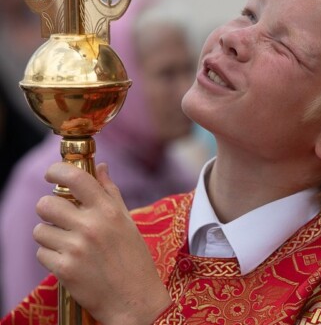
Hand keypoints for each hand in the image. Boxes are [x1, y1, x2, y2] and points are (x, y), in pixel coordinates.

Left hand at [34, 162, 171, 324]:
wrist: (135, 300)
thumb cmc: (133, 258)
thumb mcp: (127, 221)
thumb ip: (111, 192)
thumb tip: (100, 167)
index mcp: (108, 210)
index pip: (76, 178)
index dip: (57, 170)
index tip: (52, 174)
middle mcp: (91, 226)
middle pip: (46, 204)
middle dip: (49, 209)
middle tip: (60, 217)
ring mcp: (76, 248)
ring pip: (40, 230)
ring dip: (50, 235)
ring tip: (68, 243)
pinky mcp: (64, 269)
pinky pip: (41, 253)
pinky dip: (51, 256)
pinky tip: (69, 260)